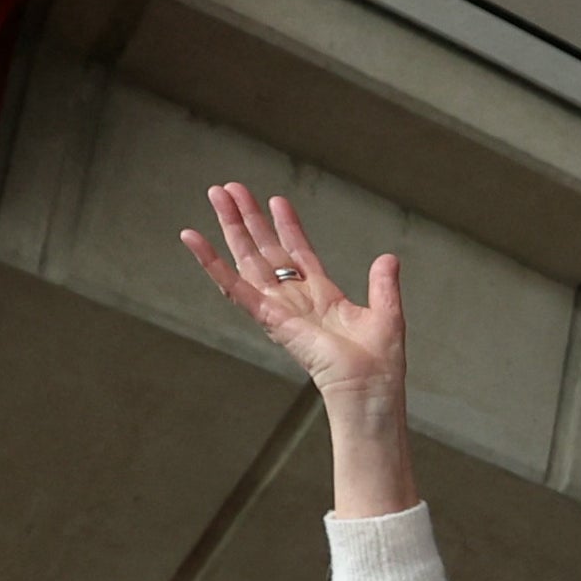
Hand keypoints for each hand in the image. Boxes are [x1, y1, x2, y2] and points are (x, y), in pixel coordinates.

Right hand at [180, 188, 411, 516]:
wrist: (369, 393)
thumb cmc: (379, 367)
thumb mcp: (387, 315)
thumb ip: (383, 285)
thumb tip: (389, 258)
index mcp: (323, 298)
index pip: (299, 254)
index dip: (288, 227)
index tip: (276, 200)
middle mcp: (297, 301)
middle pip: (266, 251)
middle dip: (249, 219)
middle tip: (230, 188)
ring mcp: (279, 308)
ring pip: (248, 259)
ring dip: (231, 226)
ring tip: (216, 194)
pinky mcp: (268, 318)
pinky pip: (233, 287)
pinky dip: (211, 262)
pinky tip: (191, 237)